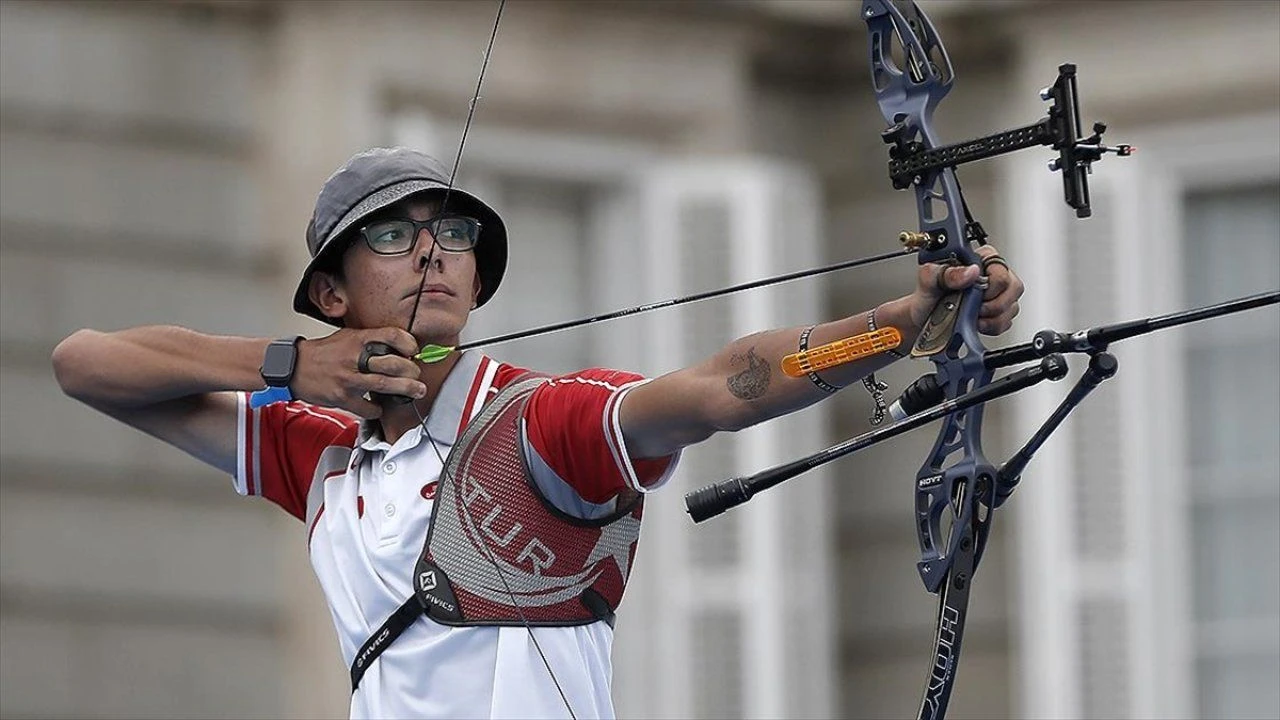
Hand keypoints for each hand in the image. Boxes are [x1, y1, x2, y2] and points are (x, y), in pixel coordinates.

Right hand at [290, 327, 426, 417]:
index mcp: (358, 339)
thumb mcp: (347, 337)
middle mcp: (354, 357)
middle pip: (394, 363)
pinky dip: (378, 410)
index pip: (391, 335)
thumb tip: (398, 348)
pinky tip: (380, 407)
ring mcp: (348, 378)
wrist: (293, 367)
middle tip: (417, 376)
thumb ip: (370, 340)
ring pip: (385, 385)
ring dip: (406, 389)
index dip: (408, 343)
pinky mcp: (342, 397)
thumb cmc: (323, 353)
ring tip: (417, 391)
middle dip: (412, 371)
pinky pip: (368, 408)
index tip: (414, 350)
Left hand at [908, 245, 1023, 335]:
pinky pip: (1006, 322)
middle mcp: (992, 273)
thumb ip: (948, 272)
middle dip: (991, 304)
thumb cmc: (927, 295)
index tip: (972, 293)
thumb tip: (971, 271)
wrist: (921, 318)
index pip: (1000, 268)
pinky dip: (991, 327)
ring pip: (1011, 307)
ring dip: (990, 318)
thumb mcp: (929, 279)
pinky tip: (976, 323)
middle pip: (1013, 288)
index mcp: (978, 258)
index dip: (989, 285)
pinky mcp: (999, 313)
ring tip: (971, 315)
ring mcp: (998, 294)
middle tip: (971, 306)